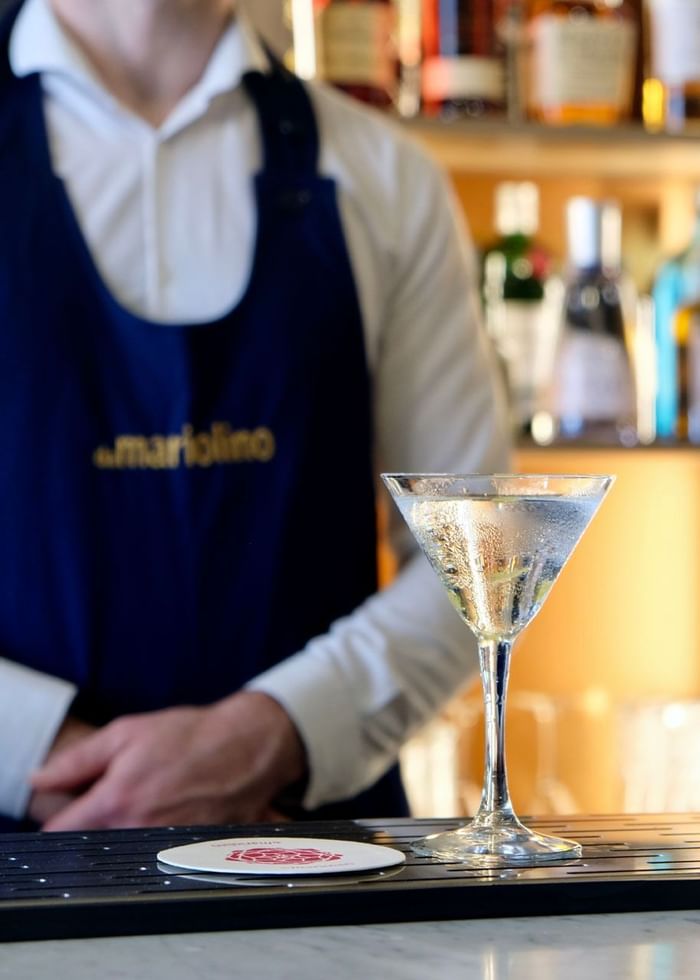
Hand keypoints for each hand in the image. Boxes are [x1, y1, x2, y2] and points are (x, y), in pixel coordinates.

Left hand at [30, 692, 306, 830]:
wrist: (247, 747)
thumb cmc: (190, 736)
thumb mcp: (126, 733)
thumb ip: (77, 760)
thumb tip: (40, 780)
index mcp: (116, 800)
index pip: (62, 832)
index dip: (61, 818)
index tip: (71, 807)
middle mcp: (138, 829)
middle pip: (93, 845)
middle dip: (95, 825)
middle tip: (119, 796)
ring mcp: (164, 845)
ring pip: (125, 851)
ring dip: (127, 832)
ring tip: (151, 800)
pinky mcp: (186, 853)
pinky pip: (156, 854)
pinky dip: (156, 836)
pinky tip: (172, 810)